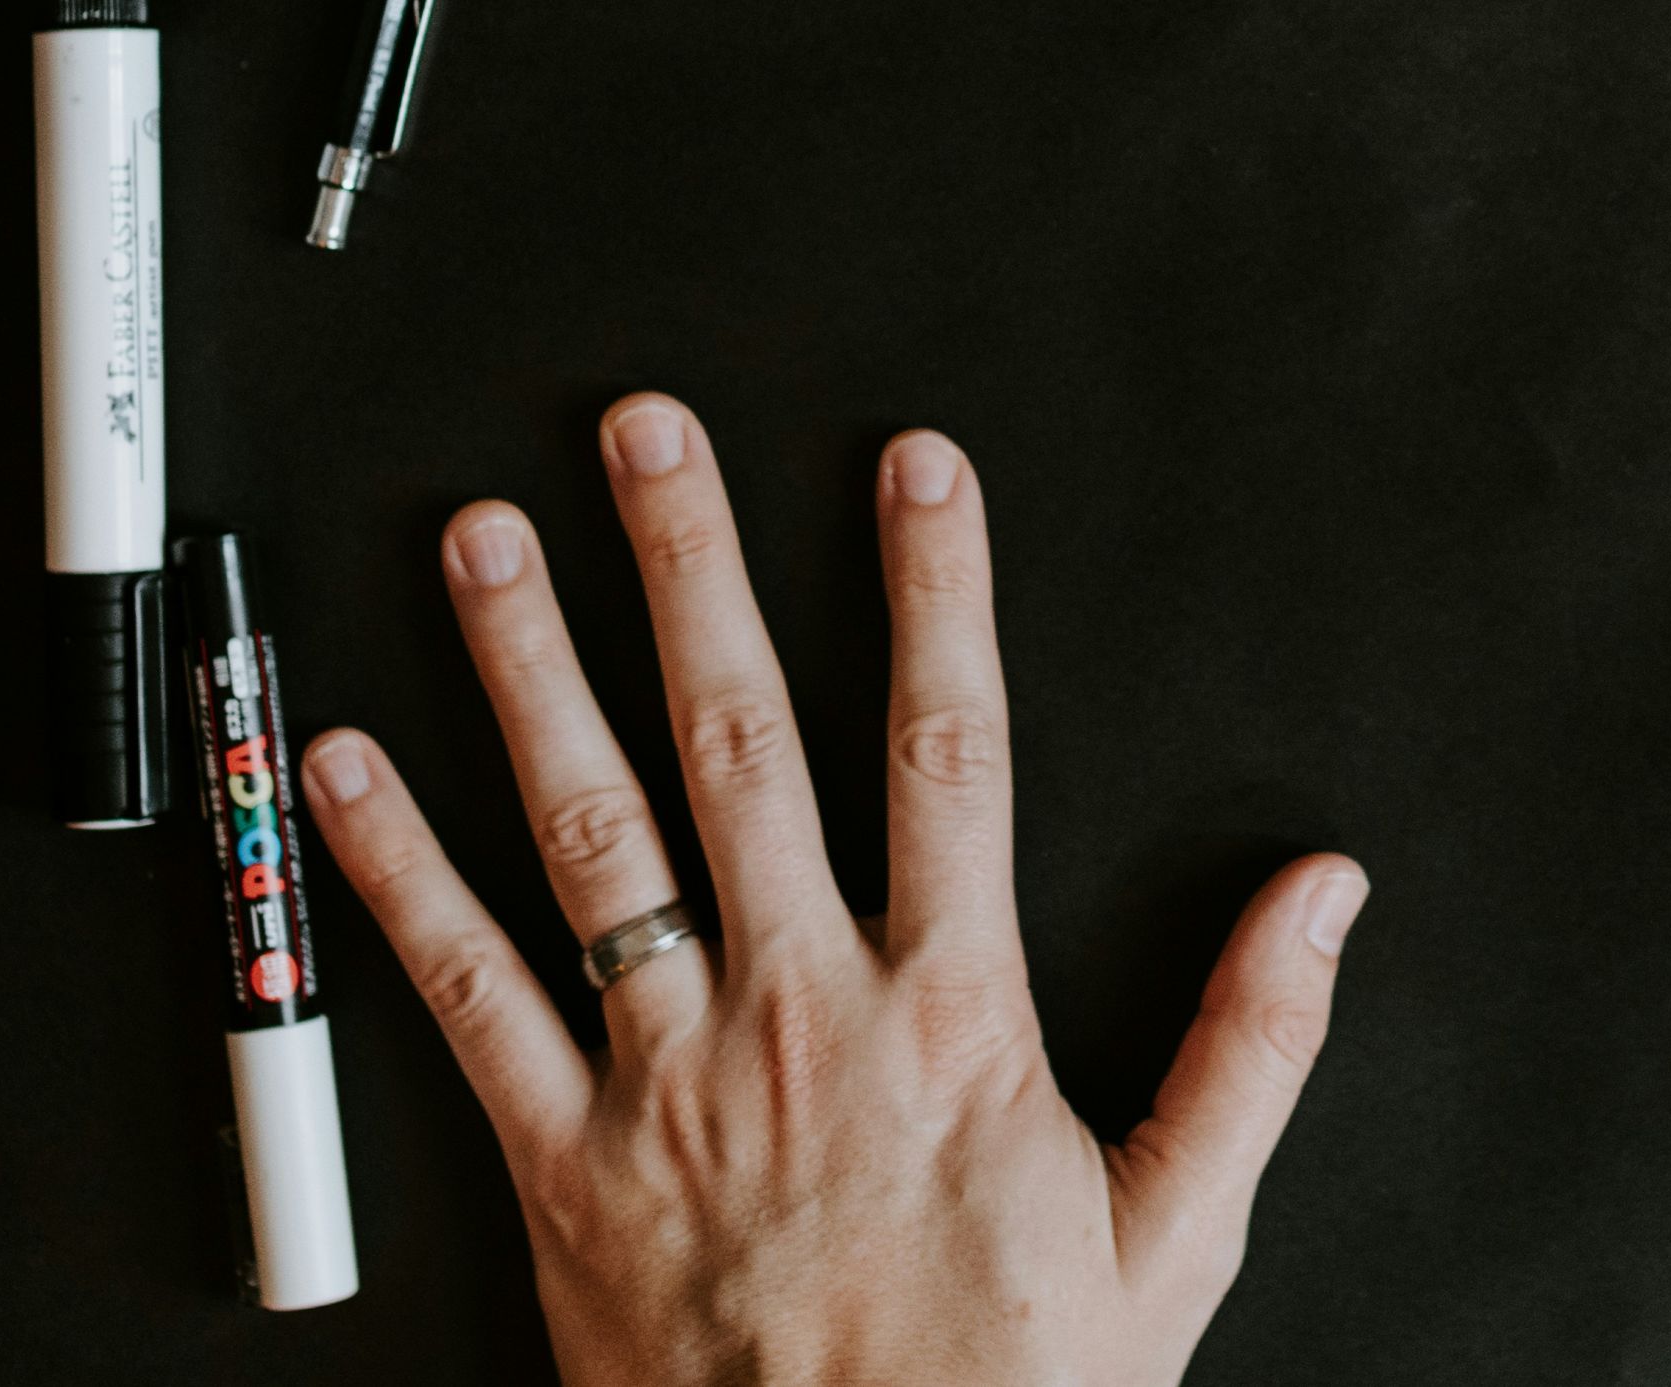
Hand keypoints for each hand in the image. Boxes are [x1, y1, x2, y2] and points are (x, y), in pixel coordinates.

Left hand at [300, 398, 1367, 1385]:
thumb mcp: (1179, 1232)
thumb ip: (1251, 1043)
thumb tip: (1324, 895)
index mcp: (951, 1015)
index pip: (947, 751)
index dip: (934, 594)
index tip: (914, 472)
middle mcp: (799, 1015)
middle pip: (741, 741)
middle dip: (690, 568)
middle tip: (646, 438)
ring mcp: (667, 1080)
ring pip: (591, 833)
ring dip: (529, 670)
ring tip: (485, 542)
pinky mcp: (561, 1166)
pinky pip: (465, 997)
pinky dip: (396, 874)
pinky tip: (346, 768)